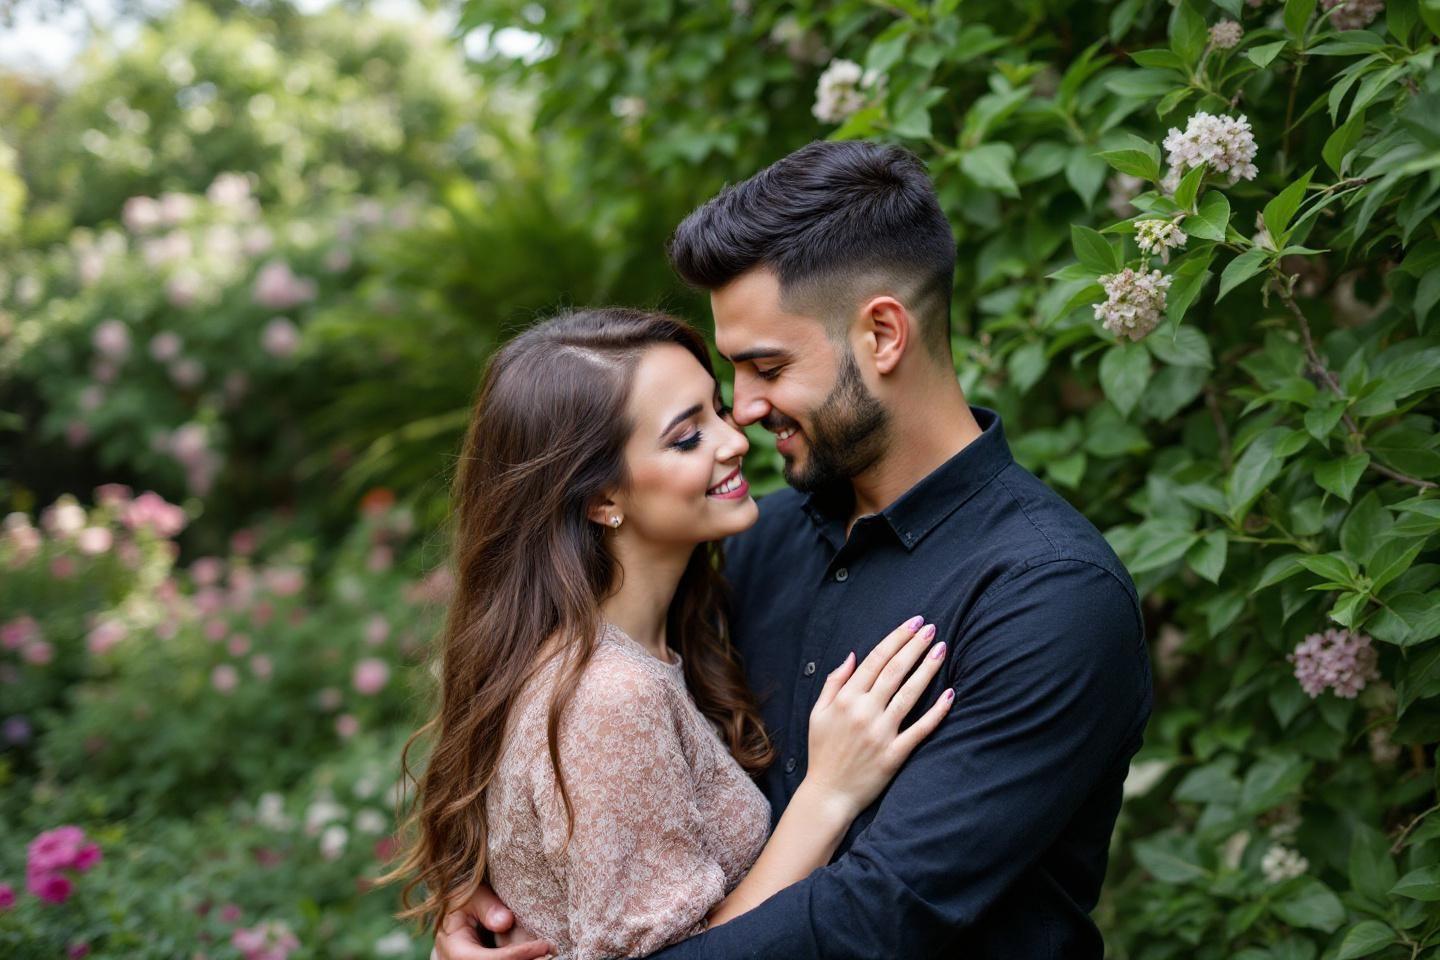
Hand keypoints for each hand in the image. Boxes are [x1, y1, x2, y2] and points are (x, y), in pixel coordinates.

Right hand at [432, 882, 553, 959]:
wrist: (454, 911)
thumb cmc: (463, 899)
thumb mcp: (471, 894)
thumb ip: (486, 906)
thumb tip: (506, 922)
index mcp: (453, 948)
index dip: (514, 956)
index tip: (542, 946)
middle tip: (550, 952)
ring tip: (548, 953)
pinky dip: (520, 959)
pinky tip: (538, 954)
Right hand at [804, 616, 953, 819]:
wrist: (828, 794)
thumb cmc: (823, 752)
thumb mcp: (818, 713)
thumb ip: (834, 683)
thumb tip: (851, 656)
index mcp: (846, 699)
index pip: (875, 660)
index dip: (896, 638)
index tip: (912, 623)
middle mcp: (865, 712)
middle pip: (895, 671)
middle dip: (915, 646)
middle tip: (931, 628)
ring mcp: (882, 733)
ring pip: (910, 694)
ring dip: (927, 668)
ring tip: (941, 649)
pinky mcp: (895, 754)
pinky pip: (920, 729)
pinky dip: (936, 711)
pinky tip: (950, 694)